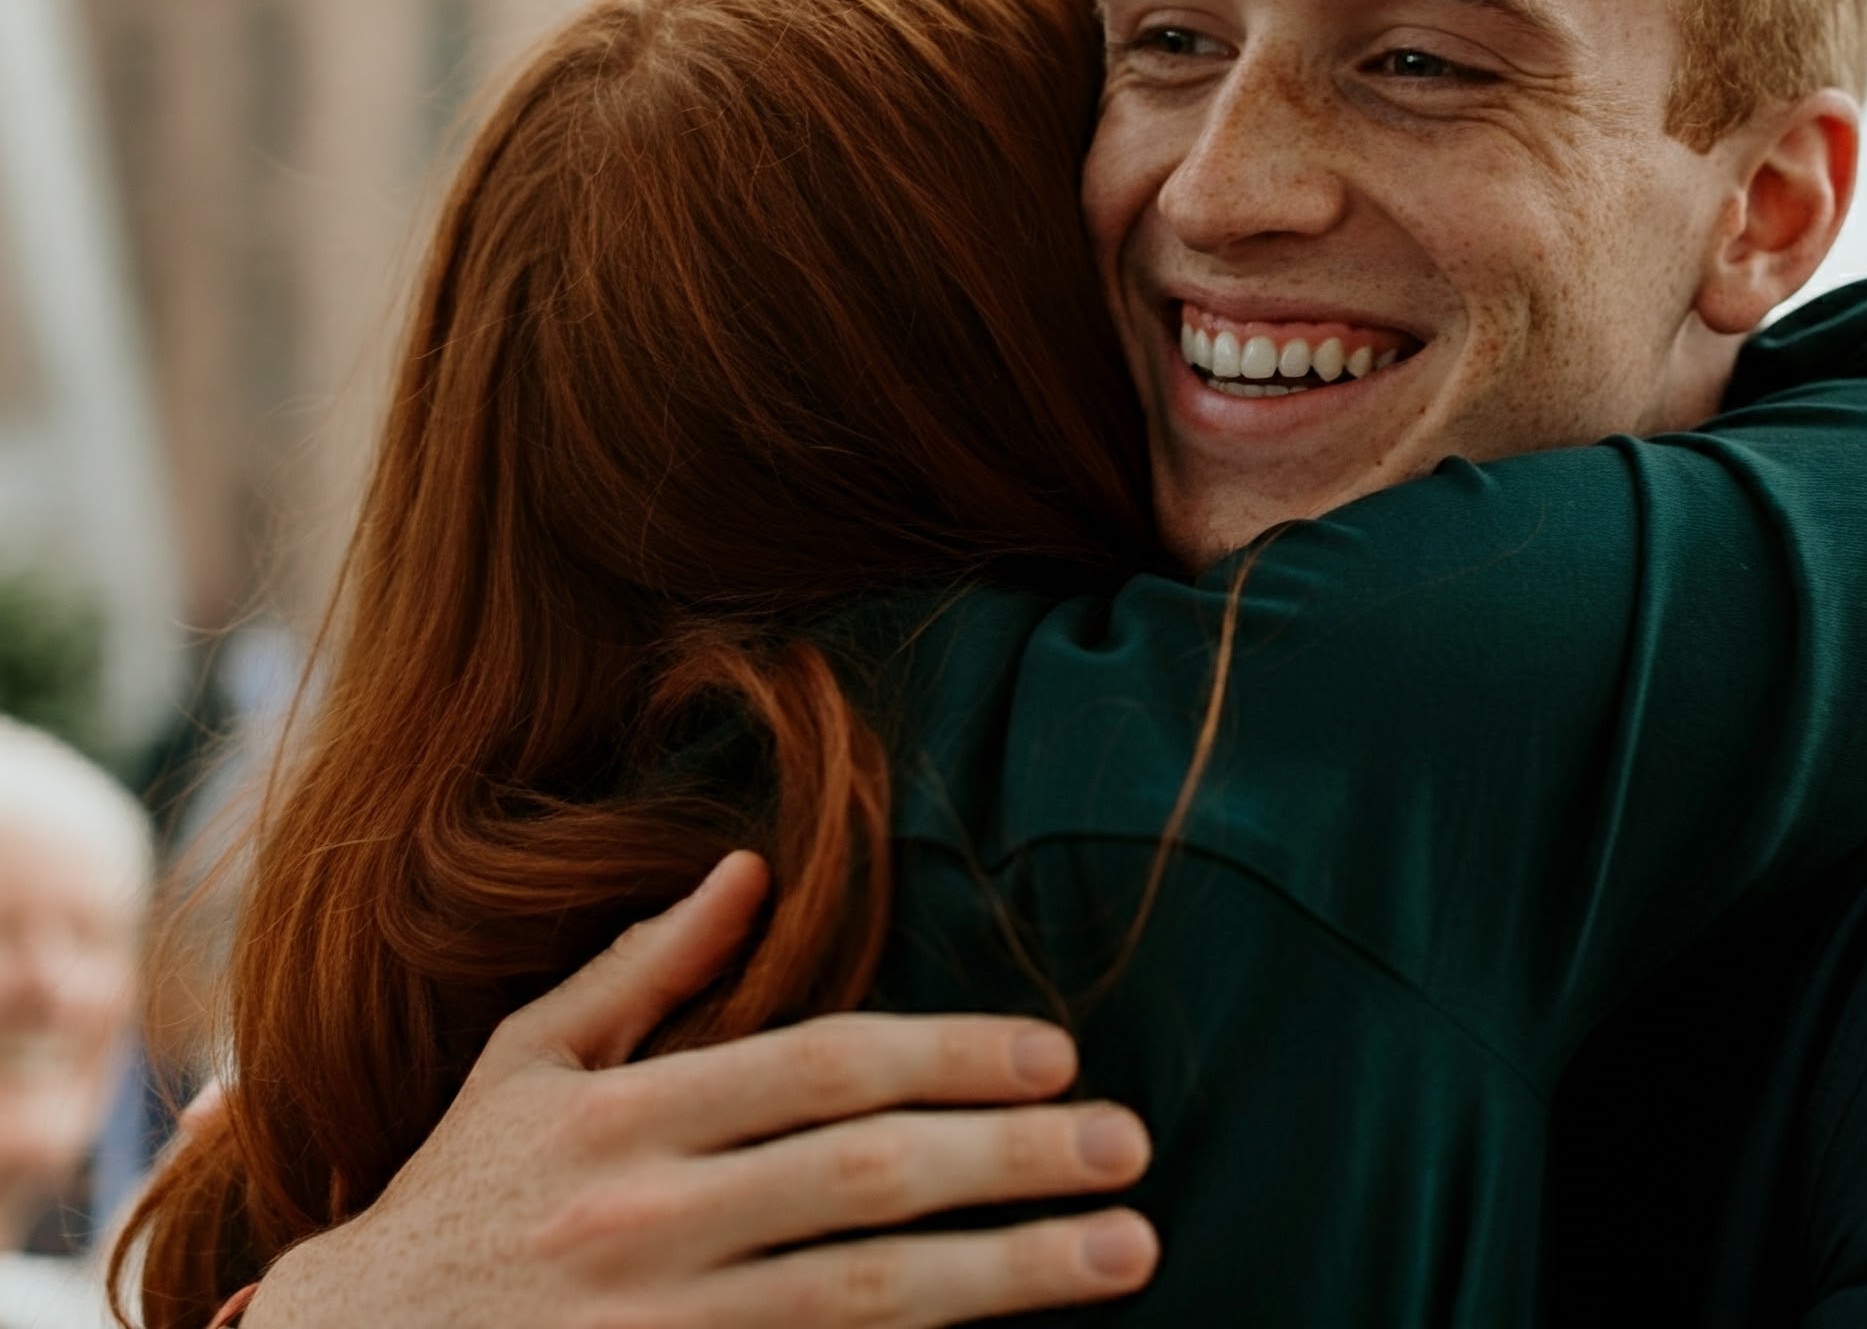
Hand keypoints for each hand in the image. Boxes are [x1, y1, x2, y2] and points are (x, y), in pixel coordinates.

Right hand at [243, 852, 1156, 1328]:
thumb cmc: (456, 1197)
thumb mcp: (525, 1058)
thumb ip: (644, 964)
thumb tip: (752, 866)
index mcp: (626, 1111)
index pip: (824, 1066)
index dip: (950, 1055)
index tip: (1055, 1055)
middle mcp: (650, 1217)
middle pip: (870, 1181)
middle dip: (1014, 1162)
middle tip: (1129, 1152)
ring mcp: (660, 1328)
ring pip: (867, 1299)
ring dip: (1008, 1276)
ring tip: (1121, 1254)